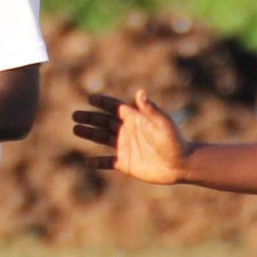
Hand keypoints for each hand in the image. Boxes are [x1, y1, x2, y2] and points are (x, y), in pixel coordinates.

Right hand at [70, 89, 190, 184]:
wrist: (181, 165)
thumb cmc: (174, 141)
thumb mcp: (162, 123)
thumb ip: (150, 109)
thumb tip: (140, 92)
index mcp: (135, 119)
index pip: (114, 108)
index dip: (102, 103)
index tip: (89, 98)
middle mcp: (128, 131)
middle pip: (104, 122)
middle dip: (89, 118)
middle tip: (74, 115)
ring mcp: (125, 147)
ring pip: (102, 139)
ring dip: (89, 134)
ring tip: (76, 129)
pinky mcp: (126, 163)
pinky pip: (108, 162)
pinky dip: (98, 162)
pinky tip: (87, 162)